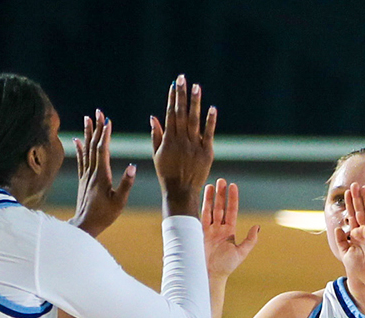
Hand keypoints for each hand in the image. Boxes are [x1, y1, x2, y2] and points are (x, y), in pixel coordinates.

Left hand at [70, 110, 134, 237]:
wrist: (85, 225)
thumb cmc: (104, 215)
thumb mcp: (119, 202)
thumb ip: (125, 184)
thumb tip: (132, 167)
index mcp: (102, 176)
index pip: (103, 150)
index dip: (105, 135)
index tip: (107, 120)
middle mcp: (92, 172)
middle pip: (94, 145)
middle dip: (97, 128)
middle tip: (98, 112)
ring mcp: (86, 175)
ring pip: (86, 150)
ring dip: (88, 133)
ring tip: (87, 118)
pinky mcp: (82, 180)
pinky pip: (80, 160)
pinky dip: (79, 148)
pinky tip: (77, 139)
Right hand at [149, 75, 215, 217]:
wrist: (181, 192)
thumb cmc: (167, 174)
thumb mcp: (157, 155)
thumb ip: (156, 135)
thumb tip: (153, 116)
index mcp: (168, 140)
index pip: (170, 115)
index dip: (171, 99)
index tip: (173, 85)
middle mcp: (181, 141)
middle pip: (180, 113)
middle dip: (181, 95)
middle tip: (183, 78)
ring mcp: (194, 146)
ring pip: (194, 120)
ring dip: (195, 103)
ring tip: (196, 87)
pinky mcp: (206, 152)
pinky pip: (208, 134)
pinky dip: (210, 121)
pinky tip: (212, 108)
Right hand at [201, 179, 258, 278]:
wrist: (210, 275)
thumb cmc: (226, 266)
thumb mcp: (241, 252)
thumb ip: (250, 240)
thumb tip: (257, 227)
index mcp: (229, 231)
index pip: (231, 211)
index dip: (232, 199)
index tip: (233, 186)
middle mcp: (219, 229)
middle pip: (221, 207)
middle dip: (221, 194)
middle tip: (222, 180)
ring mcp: (208, 230)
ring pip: (210, 210)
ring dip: (211, 197)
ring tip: (212, 184)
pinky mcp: (199, 233)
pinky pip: (201, 217)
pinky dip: (201, 206)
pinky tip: (202, 197)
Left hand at [337, 182, 364, 295]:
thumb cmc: (359, 269)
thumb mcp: (345, 253)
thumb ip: (341, 240)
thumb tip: (338, 227)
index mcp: (356, 235)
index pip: (351, 215)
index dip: (349, 204)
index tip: (346, 193)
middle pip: (360, 210)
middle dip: (356, 198)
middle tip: (354, 184)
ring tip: (363, 186)